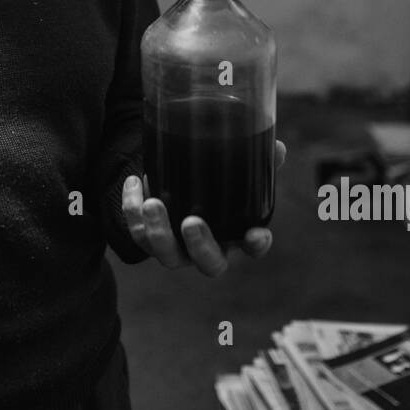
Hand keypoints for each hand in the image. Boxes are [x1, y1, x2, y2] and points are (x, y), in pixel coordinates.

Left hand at [122, 140, 286, 277]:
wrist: (169, 179)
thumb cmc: (210, 178)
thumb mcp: (231, 168)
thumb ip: (256, 159)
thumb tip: (279, 146)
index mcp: (233, 233)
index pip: (252, 248)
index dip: (255, 245)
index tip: (255, 234)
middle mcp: (206, 247)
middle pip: (208, 263)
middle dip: (199, 246)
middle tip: (191, 222)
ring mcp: (176, 247)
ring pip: (166, 253)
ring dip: (157, 231)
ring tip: (151, 203)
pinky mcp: (148, 237)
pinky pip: (136, 232)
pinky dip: (131, 209)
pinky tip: (134, 182)